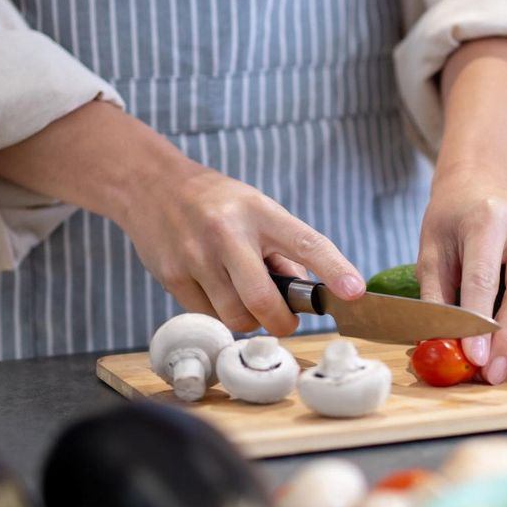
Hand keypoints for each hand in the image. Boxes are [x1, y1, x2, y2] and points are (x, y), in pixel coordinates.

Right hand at [119, 166, 364, 334]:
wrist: (150, 185)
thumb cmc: (218, 203)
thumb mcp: (259, 210)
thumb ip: (285, 252)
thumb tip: (304, 298)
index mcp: (261, 212)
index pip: (307, 243)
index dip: (335, 270)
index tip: (355, 292)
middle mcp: (228, 233)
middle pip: (262, 299)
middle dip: (281, 321)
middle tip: (285, 320)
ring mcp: (196, 256)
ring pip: (235, 316)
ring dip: (249, 319)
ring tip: (244, 294)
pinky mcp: (172, 276)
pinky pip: (209, 315)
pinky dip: (221, 313)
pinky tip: (215, 288)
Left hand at [417, 166, 506, 383]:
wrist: (482, 185)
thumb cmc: (452, 219)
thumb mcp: (430, 250)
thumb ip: (437, 296)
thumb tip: (444, 344)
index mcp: (488, 217)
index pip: (484, 278)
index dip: (479, 322)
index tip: (475, 358)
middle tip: (493, 373)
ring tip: (495, 363)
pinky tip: (505, 331)